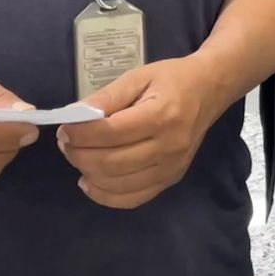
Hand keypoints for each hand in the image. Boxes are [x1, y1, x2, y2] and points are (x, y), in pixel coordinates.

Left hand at [58, 56, 222, 209]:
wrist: (209, 90)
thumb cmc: (171, 79)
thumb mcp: (138, 76)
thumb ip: (106, 97)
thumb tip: (74, 117)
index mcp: (161, 115)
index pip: (110, 133)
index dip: (80, 134)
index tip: (65, 128)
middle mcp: (169, 146)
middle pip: (111, 162)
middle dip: (78, 154)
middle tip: (66, 142)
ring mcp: (172, 167)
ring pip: (117, 184)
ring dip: (88, 173)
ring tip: (78, 156)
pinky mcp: (171, 179)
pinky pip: (132, 199)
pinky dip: (105, 195)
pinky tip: (90, 181)